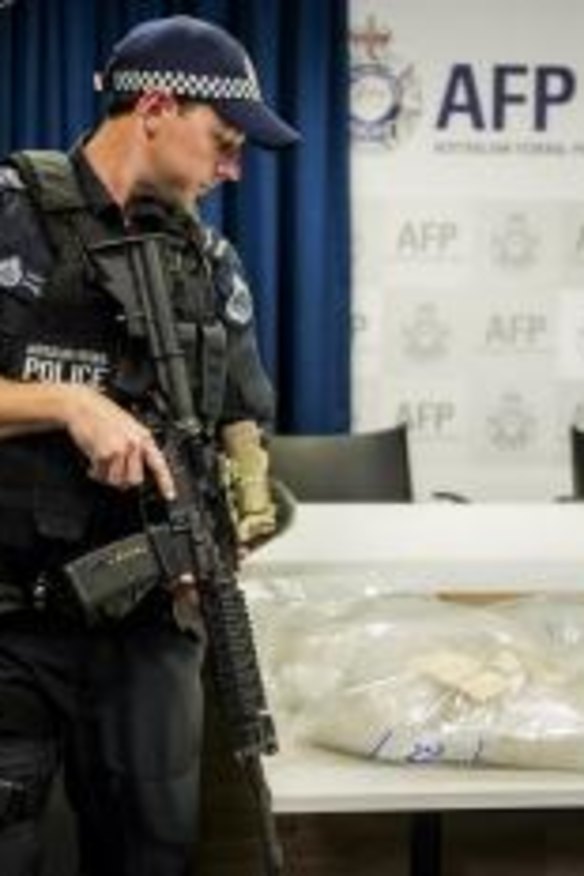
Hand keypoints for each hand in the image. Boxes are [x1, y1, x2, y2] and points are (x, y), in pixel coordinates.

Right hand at [61, 385, 175, 499]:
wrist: (82, 406)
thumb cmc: (102, 415)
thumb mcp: (129, 427)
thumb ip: (137, 447)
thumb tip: (138, 468)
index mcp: (144, 437)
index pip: (159, 464)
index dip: (166, 482)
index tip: (170, 495)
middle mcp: (135, 444)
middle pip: (135, 479)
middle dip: (123, 480)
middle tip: (114, 472)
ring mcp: (120, 449)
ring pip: (117, 480)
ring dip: (107, 476)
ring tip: (102, 464)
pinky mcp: (104, 453)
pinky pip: (101, 474)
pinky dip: (95, 472)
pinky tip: (93, 462)